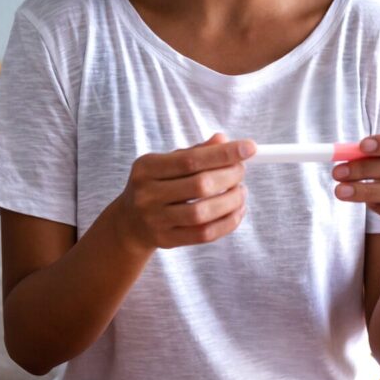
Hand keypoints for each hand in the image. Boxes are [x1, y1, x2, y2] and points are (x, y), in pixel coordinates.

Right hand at [115, 132, 254, 252]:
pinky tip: (237, 211)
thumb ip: (195, 152)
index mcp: (147, 167)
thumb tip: (223, 140)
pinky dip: (227, 223)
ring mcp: (155, 220)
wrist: (129, 222)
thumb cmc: (155, 184)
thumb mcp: (167, 162)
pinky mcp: (166, 240)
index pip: (191, 159)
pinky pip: (203, 234)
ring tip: (241, 191)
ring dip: (231, 201)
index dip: (223, 154)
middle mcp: (148, 194)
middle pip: (200, 185)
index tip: (250, 147)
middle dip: (229, 176)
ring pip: (203, 213)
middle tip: (242, 170)